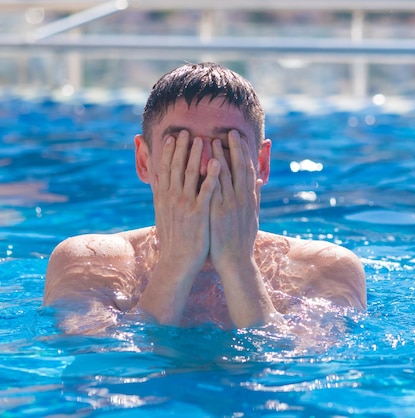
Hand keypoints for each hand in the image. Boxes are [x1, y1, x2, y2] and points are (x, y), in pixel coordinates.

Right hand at [153, 130, 219, 274]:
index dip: (169, 152)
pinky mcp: (199, 213)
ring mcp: (185, 205)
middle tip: (187, 131)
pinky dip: (211, 175)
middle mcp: (172, 198)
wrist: (178, 261)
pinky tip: (217, 162)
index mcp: (164, 198)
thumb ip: (162, 197)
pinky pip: (206, 190)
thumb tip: (158, 182)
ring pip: (190, 174)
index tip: (173, 137)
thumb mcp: (164, 215)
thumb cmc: (175, 239)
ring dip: (195, 155)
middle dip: (182, 148)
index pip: (165, 169)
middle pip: (176, 167)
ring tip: (202, 139)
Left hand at [208, 130, 260, 268]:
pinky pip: (213, 189)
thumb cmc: (241, 241)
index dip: (244, 153)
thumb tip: (260, 181)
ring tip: (213, 139)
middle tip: (230, 131)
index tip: (240, 138)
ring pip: (225, 175)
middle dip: (234, 148)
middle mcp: (241, 199)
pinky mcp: (217, 212)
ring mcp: (229, 204)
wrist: (236, 261)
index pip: (247, 170)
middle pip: (238, 168)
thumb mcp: (252, 217)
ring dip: (219, 156)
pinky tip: (206, 162)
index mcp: (249, 199)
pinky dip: (210, 174)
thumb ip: (255, 197)